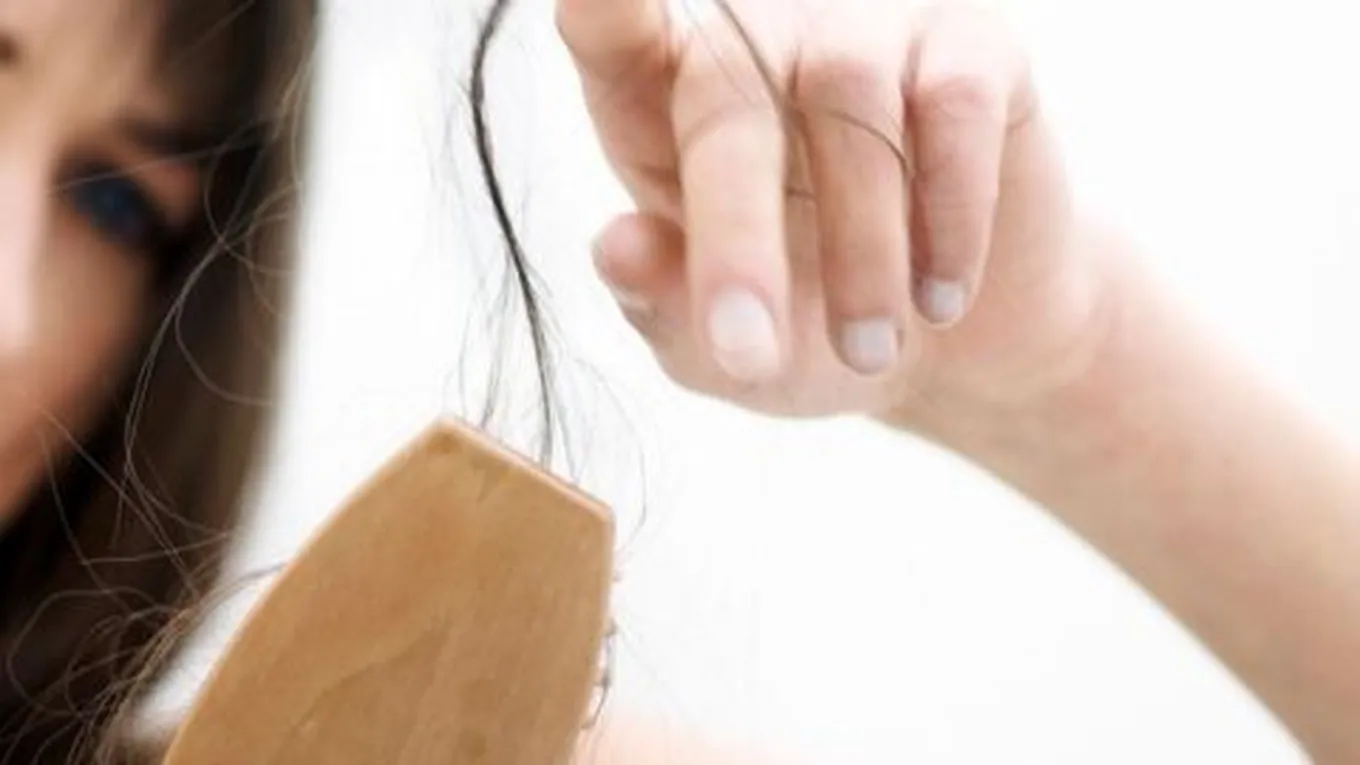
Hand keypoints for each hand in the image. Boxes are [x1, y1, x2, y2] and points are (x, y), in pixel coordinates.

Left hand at [561, 0, 1110, 419]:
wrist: (958, 355)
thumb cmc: (810, 333)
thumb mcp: (721, 347)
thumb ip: (662, 301)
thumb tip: (616, 247)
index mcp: (662, 103)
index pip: (613, 26)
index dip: (605, 6)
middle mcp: (759, 42)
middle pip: (724, 95)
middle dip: (734, 237)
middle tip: (747, 353)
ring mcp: (866, 30)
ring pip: (849, 97)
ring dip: (860, 250)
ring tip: (868, 350)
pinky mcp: (970, 48)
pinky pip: (956, 104)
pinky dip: (950, 218)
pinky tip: (941, 298)